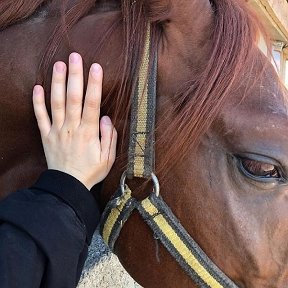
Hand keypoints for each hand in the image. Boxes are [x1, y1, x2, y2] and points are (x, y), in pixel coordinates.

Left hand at [33, 52, 116, 189]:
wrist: (68, 186)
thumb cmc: (91, 171)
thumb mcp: (108, 158)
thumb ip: (109, 137)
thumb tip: (106, 117)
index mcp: (88, 133)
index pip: (92, 104)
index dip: (95, 85)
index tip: (96, 67)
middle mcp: (72, 128)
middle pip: (73, 98)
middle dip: (75, 76)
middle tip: (75, 56)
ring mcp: (57, 130)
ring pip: (56, 103)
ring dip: (57, 83)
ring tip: (59, 64)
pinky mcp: (46, 135)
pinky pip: (40, 117)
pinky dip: (37, 102)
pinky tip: (37, 87)